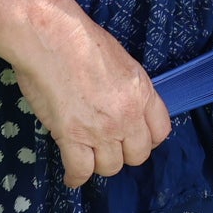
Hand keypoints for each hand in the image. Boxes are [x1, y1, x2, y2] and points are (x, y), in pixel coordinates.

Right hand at [9, 3, 171, 188]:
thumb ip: (129, 89)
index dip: (146, 138)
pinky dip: (76, 176)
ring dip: (99, 163)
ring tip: (88, 155)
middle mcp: (127, 115)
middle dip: (124, 153)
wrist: (51, 36)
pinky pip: (81, 170)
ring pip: (111, 166)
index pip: (160, 132)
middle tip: (108, 145)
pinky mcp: (72, 137)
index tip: (133, 137)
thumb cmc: (80, 39)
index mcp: (142, 92)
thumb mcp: (121, 61)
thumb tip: (122, 107)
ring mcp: (101, 129)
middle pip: (137, 155)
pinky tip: (72, 175)